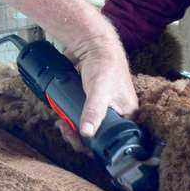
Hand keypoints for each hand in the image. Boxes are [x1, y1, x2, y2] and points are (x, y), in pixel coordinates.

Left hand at [58, 35, 137, 150]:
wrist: (95, 44)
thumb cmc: (105, 66)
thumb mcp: (99, 91)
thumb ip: (93, 112)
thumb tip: (87, 133)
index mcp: (127, 115)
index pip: (112, 141)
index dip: (93, 146)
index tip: (76, 141)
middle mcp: (118, 115)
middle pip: (99, 137)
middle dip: (79, 138)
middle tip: (65, 132)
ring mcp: (105, 110)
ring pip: (89, 129)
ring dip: (73, 131)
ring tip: (61, 125)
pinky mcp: (93, 104)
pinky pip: (83, 119)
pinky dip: (72, 121)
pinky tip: (63, 119)